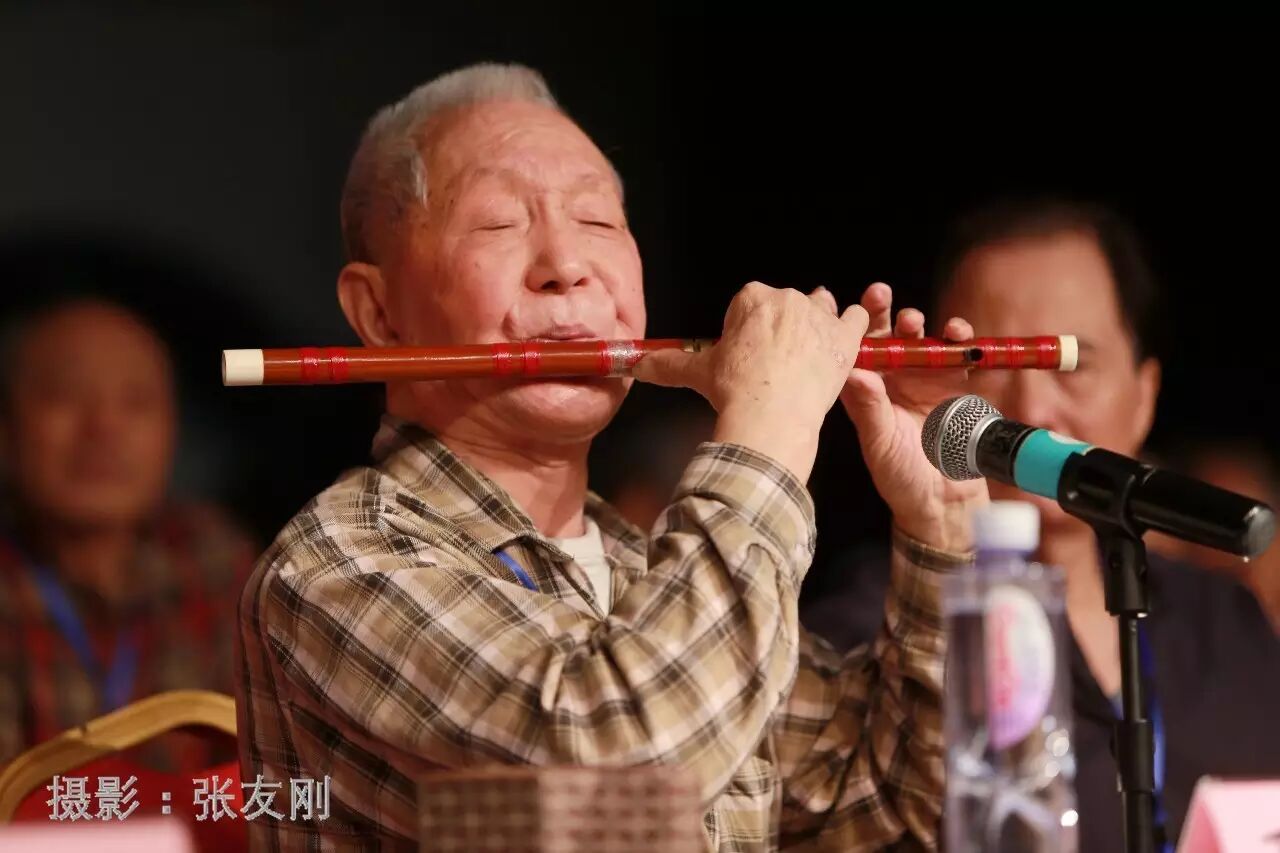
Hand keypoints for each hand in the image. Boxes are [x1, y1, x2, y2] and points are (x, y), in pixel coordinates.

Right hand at [634, 282, 868, 482]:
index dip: (749, 328)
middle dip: (784, 327)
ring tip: (810, 350)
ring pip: (823, 306)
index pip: (751, 303)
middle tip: (776, 362)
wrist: (770, 416)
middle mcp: (787, 298)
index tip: (748, 353)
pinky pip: (857, 318)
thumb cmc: (733, 391)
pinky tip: (848, 341)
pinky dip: (854, 326)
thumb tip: (636, 365)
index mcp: (752, 298)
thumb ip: (668, 364)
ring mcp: (819, 316)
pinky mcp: (845, 337)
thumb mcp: (697, 373)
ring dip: (819, 322)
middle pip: (787, 304)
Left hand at [839, 283, 987, 550]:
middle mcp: (893, 379)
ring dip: (917, 325)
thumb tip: (854, 372)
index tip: (840, 305)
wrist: (941, 500)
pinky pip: (959, 355)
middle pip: (886, 336)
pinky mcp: (957, 384)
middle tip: (879, 295)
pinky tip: (956, 332)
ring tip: (913, 321)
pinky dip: (959, 340)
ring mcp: (925, 379)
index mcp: (866, 390)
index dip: (847, 327)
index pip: (854, 350)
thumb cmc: (900, 475)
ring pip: (920, 340)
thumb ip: (870, 408)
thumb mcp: (879, 442)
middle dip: (882, 313)